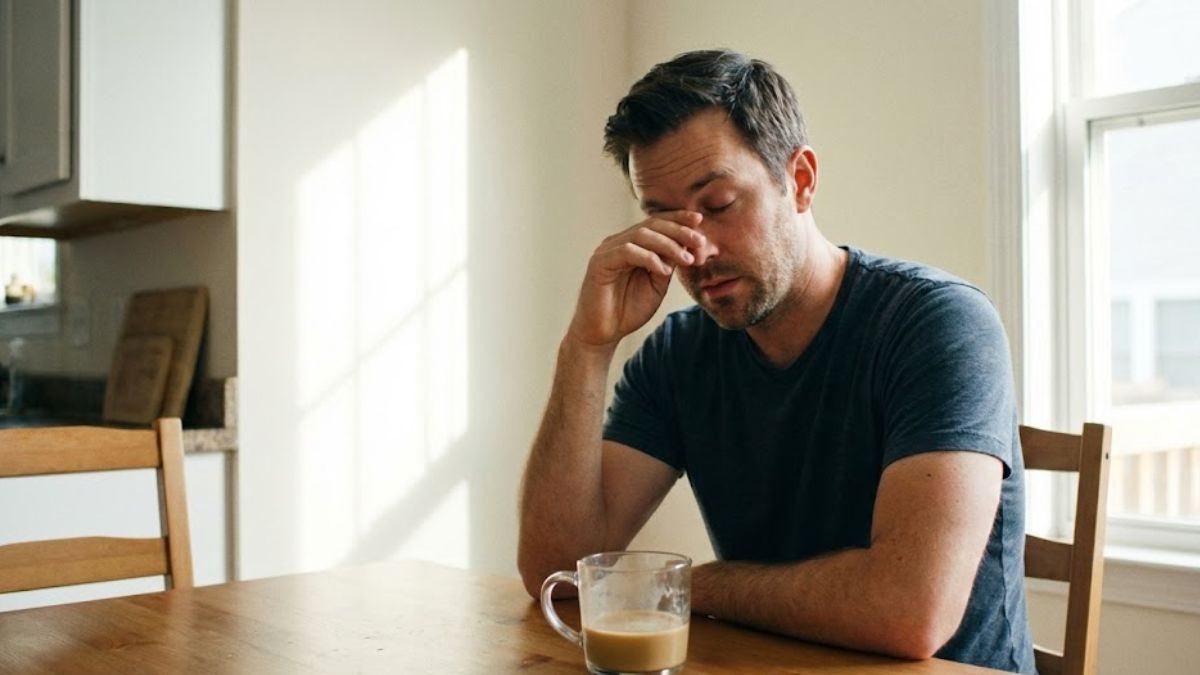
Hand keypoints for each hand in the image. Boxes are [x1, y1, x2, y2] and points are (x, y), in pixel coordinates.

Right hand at [567, 211, 708, 349]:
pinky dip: (649, 258)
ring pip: (641, 235)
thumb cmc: (628, 309)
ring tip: (686, 260)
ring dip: (668, 245)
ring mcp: (608, 251)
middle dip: (678, 231)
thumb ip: (668, 263)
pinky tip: (663, 270)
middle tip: (699, 241)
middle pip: (651, 225)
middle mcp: (619, 242)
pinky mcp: (600, 263)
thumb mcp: (657, 284)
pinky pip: (627, 251)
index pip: (656, 223)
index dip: (678, 218)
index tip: (699, 219)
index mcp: (632, 244)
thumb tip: (688, 246)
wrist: (603, 334)